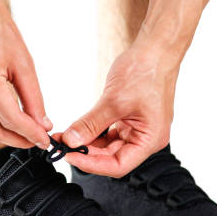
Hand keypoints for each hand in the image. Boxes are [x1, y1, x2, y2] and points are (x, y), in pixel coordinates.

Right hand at [0, 0, 51, 148]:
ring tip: (26, 135)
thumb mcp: (24, 63)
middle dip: (20, 140)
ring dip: (6, 137)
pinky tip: (7, 125)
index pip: (11, 119)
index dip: (31, 134)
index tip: (45, 139)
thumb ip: (34, 98)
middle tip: (38, 140)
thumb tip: (41, 124)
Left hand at [61, 40, 178, 176]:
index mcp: (150, 140)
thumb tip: (70, 142)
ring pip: (108, 147)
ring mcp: (138, 130)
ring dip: (86, 144)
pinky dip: (92, 133)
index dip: (92, 164)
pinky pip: (108, 134)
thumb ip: (90, 124)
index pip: (118, 166)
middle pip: (112, 158)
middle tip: (61, 145)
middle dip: (85, 153)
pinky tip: (76, 130)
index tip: (69, 156)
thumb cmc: (145, 72)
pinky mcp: (129, 121)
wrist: (155, 49)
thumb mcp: (114, 100)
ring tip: (64, 137)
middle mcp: (146, 139)